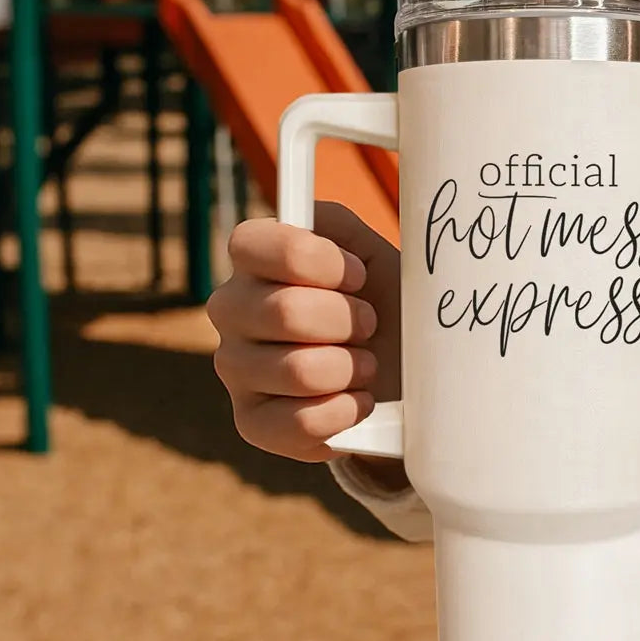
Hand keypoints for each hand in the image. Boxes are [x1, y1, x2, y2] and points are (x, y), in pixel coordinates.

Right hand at [208, 202, 403, 476]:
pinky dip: (347, 412)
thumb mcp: (376, 257)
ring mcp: (235, 368)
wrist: (408, 375)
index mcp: (254, 261)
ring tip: (367, 364)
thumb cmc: (389, 306)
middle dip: (349, 320)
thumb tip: (308, 217)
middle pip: (284, 312)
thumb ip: (339, 228)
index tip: (359, 276)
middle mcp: (231, 310)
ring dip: (354, 370)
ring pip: (298, 372)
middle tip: (370, 325)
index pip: (254, 244)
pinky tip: (359, 401)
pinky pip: (299, 424)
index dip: (321, 262)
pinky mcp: (252, 424)